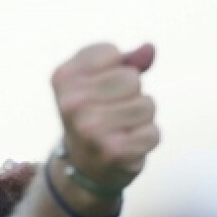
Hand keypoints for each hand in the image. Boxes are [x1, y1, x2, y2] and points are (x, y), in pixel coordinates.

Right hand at [51, 43, 158, 192]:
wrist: (82, 167)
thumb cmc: (94, 114)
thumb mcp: (98, 80)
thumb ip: (125, 61)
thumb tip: (150, 49)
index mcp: (63, 78)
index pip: (112, 53)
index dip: (115, 68)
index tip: (99, 89)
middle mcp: (72, 104)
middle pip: (132, 79)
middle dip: (131, 94)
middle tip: (112, 112)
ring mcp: (91, 130)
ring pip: (147, 105)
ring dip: (141, 118)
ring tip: (121, 129)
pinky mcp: (114, 152)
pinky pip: (153, 133)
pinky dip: (146, 139)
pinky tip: (128, 146)